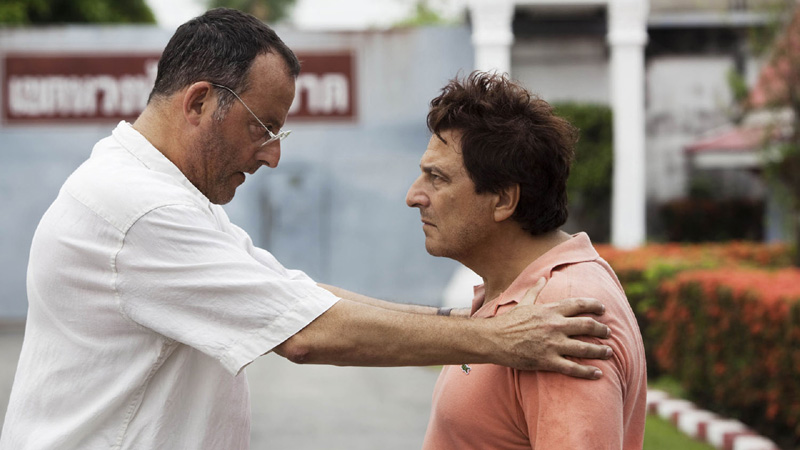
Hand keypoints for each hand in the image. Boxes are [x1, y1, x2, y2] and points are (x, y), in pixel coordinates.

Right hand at [488, 277, 611, 378]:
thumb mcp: (523, 303)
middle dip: (602, 329)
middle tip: (608, 333)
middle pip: (588, 325)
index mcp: (550, 310)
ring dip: (601, 351)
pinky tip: (598, 374)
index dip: (595, 305)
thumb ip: (536, 291)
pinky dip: (588, 372)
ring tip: (609, 352)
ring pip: (586, 347)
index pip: (579, 304)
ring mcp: (553, 344)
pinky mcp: (548, 361)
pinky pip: (573, 367)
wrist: (494, 340)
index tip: (603, 309)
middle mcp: (555, 325)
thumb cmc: (509, 321)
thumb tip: (542, 278)